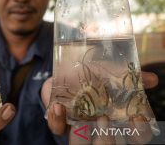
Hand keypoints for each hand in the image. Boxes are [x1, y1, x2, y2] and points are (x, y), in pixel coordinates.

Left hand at [41, 72, 157, 144]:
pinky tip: (58, 107)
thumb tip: (152, 79)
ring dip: (80, 133)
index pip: (134, 135)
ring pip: (80, 143)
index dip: (138, 132)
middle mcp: (97, 126)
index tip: (136, 118)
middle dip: (106, 137)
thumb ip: (128, 77)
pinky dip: (57, 120)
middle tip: (104, 119)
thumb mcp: (110, 72)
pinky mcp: (59, 121)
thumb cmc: (92, 75)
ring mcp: (77, 126)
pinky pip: (58, 129)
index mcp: (114, 118)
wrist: (66, 71)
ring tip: (79, 119)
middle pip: (108, 144)